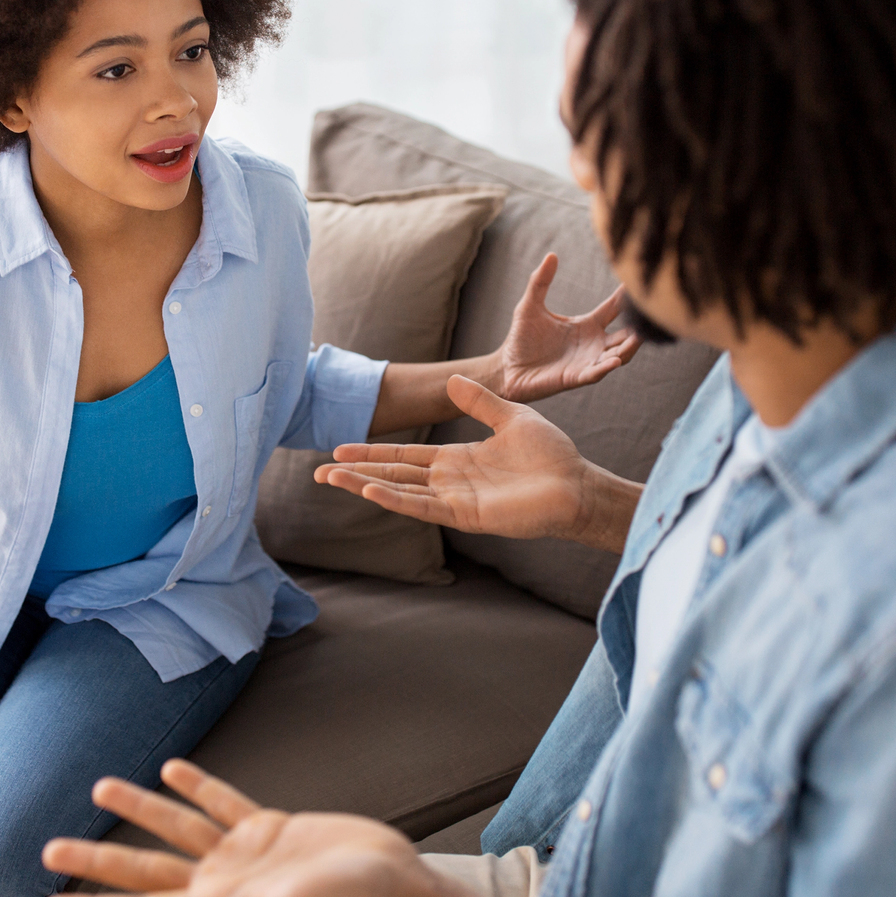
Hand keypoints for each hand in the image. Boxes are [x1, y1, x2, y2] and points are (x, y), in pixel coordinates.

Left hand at [40, 760, 457, 896]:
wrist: (397, 888)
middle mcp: (220, 887)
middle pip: (144, 873)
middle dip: (97, 863)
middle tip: (49, 849)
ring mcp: (243, 858)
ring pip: (178, 830)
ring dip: (140, 809)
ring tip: (101, 788)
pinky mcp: (271, 830)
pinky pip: (223, 805)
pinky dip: (198, 788)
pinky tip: (174, 770)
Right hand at [316, 376, 637, 549]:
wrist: (576, 483)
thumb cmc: (550, 454)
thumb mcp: (510, 416)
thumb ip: (479, 402)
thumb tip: (452, 381)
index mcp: (457, 459)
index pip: (404, 456)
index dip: (372, 453)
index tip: (340, 449)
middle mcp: (450, 481)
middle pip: (393, 475)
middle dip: (356, 473)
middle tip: (319, 472)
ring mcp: (456, 500)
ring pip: (401, 492)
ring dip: (366, 486)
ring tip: (332, 480)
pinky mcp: (467, 515)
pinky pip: (424, 507)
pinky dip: (397, 499)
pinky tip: (371, 491)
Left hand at [486, 254, 637, 404]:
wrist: (508, 368)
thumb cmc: (521, 338)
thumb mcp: (530, 305)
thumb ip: (541, 281)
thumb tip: (551, 255)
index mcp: (586, 324)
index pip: (614, 308)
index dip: (627, 296)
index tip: (639, 280)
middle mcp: (593, 343)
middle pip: (626, 334)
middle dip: (639, 326)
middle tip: (651, 313)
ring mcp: (587, 361)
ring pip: (619, 354)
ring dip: (629, 347)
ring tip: (639, 337)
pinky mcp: (576, 377)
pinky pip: (596, 373)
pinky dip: (607, 367)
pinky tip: (615, 359)